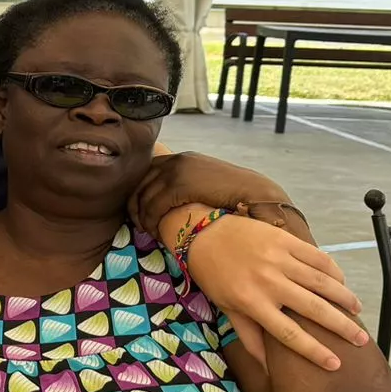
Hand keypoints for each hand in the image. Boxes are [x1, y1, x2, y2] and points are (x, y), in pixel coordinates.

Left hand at [131, 152, 284, 234]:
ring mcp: (176, 170)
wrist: (255, 192)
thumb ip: (186, 185)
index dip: (139, 194)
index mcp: (181, 158)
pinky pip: (153, 205)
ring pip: (144, 197)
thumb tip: (168, 202)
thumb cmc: (233, 194)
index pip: (147, 173)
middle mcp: (176, 160)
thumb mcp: (204, 184)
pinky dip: (151, 222)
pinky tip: (157, 233)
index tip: (140, 213)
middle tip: (140, 227)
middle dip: (135, 206)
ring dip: (143, 218)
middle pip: (140, 183)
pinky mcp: (179, 184)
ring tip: (150, 233)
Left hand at [181, 213, 367, 370]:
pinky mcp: (286, 240)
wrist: (205, 233)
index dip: (315, 351)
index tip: (335, 364)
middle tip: (361, 339)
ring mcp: (279, 259)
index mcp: (252, 303)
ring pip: (322, 282)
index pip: (289, 334)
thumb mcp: (226, 308)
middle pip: (314, 310)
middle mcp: (268, 282)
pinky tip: (342, 283)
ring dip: (344, 298)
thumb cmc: (214, 275)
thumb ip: (249, 337)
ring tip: (357, 311)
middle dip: (342, 327)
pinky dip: (334, 271)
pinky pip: (318, 258)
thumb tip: (266, 368)